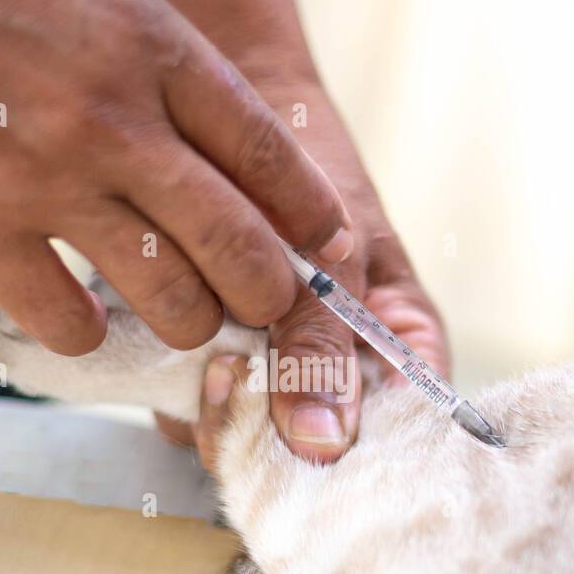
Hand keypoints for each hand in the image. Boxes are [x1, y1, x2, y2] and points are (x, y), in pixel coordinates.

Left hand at [156, 76, 448, 464]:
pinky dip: (180, 386)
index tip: (318, 457)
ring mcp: (270, 369)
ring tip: (210, 358)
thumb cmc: (310, 170)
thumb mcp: (332, 255)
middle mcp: (335, 370)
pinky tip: (170, 345)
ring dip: (221, 413)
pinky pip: (195, 404)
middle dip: (273, 438)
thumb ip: (324, 345)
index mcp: (399, 347)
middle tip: (238, 385)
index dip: (366, 460)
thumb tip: (322, 443)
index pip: (403, 435)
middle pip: (314, 451)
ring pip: (249, 435)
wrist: (233, 113)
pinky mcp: (211, 359)